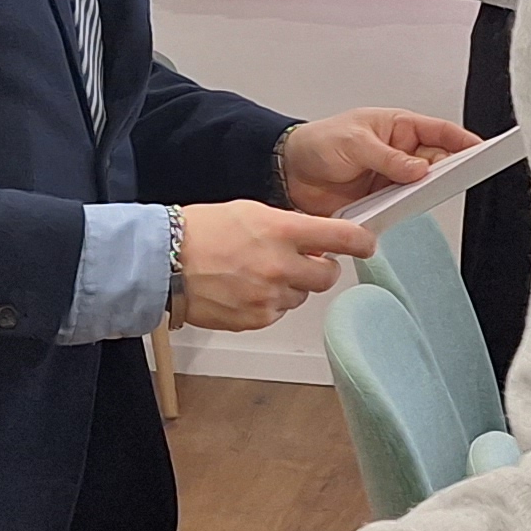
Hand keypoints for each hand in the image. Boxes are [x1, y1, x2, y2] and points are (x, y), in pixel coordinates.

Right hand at [176, 199, 371, 328]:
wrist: (164, 262)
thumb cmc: (200, 231)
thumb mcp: (250, 211)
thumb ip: (287, 226)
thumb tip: (313, 240)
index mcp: (281, 231)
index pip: (340, 237)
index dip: (360, 241)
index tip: (367, 243)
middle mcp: (280, 265)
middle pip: (328, 276)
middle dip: (322, 269)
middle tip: (306, 262)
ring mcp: (269, 296)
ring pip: (301, 296)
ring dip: (291, 286)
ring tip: (259, 274)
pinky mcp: (256, 319)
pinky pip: (278, 312)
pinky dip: (269, 303)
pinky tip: (245, 289)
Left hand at [280, 108, 480, 214]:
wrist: (288, 173)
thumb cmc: (318, 143)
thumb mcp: (354, 143)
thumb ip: (388, 158)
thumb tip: (419, 169)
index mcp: (397, 127)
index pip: (438, 132)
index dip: (461, 140)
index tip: (480, 150)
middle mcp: (399, 152)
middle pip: (437, 162)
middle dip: (449, 169)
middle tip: (458, 177)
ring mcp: (391, 178)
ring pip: (421, 187)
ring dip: (425, 192)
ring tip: (429, 195)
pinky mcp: (381, 201)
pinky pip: (401, 206)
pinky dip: (405, 209)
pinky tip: (405, 210)